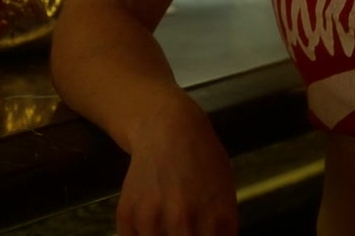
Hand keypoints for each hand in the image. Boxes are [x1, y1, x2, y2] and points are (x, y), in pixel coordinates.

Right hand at [115, 100, 238, 235]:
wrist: (166, 129)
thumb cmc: (202, 160)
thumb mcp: (226, 196)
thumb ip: (222, 232)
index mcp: (215, 220)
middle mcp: (183, 222)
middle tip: (182, 229)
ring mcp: (152, 219)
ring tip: (167, 227)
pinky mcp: (127, 215)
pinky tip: (150, 225)